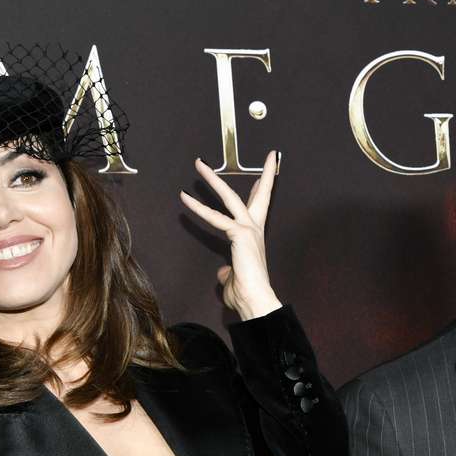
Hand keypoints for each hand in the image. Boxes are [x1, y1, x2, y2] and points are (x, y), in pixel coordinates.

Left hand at [180, 150, 282, 320]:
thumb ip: (227, 272)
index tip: (265, 175)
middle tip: (270, 155)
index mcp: (255, 237)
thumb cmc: (246, 293)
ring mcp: (249, 230)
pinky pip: (216, 217)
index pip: (259, 208)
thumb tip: (222, 272)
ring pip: (231, 197)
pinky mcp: (240, 234)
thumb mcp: (232, 279)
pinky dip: (199, 208)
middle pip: (261, 196)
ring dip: (214, 179)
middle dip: (266, 174)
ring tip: (200, 164)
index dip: (262, 190)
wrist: (255, 300)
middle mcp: (255, 230)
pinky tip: (184, 199)